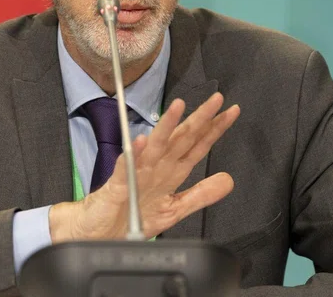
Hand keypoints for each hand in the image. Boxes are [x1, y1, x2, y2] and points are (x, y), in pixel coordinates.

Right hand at [50, 92, 239, 240]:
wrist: (100, 233)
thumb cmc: (133, 216)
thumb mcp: (175, 209)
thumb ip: (201, 195)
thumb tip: (229, 180)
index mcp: (172, 172)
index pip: (197, 146)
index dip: (215, 129)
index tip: (232, 112)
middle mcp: (157, 167)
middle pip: (182, 139)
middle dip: (200, 119)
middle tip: (216, 99)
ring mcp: (137, 173)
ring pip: (155, 145)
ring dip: (167, 126)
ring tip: (179, 107)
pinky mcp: (118, 185)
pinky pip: (125, 168)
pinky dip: (133, 155)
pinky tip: (140, 141)